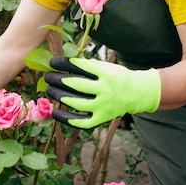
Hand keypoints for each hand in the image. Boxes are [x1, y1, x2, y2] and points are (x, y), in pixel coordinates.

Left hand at [45, 56, 160, 128]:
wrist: (137, 93)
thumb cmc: (116, 76)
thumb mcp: (106, 66)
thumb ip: (87, 65)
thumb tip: (63, 64)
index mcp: (106, 73)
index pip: (79, 66)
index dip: (63, 64)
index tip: (52, 63)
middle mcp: (105, 90)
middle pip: (75, 84)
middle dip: (57, 79)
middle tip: (47, 77)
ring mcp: (103, 106)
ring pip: (76, 103)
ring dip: (59, 96)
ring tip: (49, 90)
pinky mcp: (102, 118)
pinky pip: (81, 121)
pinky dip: (66, 118)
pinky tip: (54, 112)